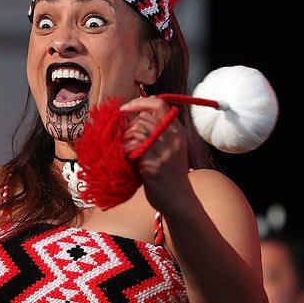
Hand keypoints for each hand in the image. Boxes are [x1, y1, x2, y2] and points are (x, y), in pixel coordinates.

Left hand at [120, 96, 191, 211]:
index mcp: (178, 131)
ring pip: (136, 131)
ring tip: (129, 151)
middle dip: (129, 127)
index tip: (125, 108)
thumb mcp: (171, 147)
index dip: (139, 102)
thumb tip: (137, 112)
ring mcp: (164, 152)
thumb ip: (158, 130)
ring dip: (126, 139)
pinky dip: (126, 151)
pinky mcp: (154, 165)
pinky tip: (130, 160)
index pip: (159, 104)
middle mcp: (173, 138)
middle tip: (127, 141)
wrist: (178, 200)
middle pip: (143, 118)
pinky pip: (133, 148)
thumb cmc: (170, 174)